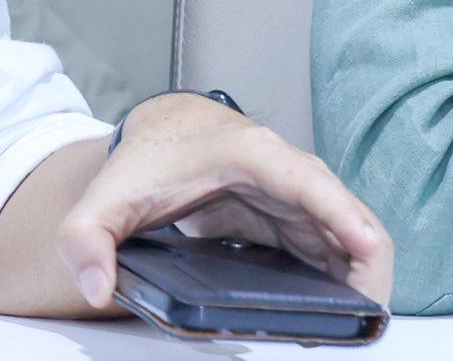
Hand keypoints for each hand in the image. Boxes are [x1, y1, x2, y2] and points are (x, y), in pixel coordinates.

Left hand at [55, 94, 392, 309]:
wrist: (167, 130)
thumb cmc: (147, 158)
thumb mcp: (103, 198)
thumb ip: (84, 240)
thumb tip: (98, 290)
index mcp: (253, 157)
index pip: (310, 184)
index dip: (343, 216)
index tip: (368, 248)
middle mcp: (288, 172)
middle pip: (346, 216)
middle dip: (367, 264)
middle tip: (366, 315)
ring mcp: (296, 195)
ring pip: (348, 234)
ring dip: (360, 275)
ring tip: (355, 323)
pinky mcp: (294, 216)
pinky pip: (331, 246)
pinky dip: (341, 275)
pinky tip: (334, 309)